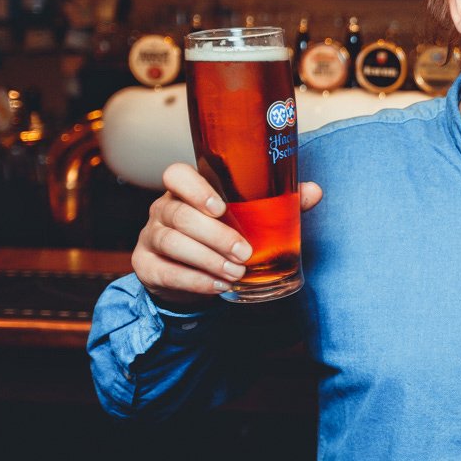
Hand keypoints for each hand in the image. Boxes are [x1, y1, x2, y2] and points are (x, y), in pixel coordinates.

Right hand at [132, 162, 322, 308]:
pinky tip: (218, 286)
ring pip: (172, 242)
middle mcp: (163, 209)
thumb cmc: (223, 234)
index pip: (177, 175)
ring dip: (207, 259)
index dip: (195, 188)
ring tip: (236, 272)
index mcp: (186, 191)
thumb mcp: (246, 218)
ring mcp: (150, 237)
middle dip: (215, 235)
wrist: (191, 273)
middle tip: (245, 252)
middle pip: (180, 215)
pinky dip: (194, 280)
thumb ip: (277, 203)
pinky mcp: (146, 266)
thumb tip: (314, 191)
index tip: (221, 207)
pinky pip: (165, 271)